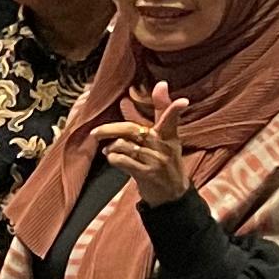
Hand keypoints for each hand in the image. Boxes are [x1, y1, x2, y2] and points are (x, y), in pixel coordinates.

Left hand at [98, 84, 191, 207]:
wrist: (171, 194)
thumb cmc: (165, 161)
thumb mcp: (167, 137)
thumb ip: (161, 112)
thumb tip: (161, 84)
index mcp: (169, 135)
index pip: (171, 119)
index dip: (174, 109)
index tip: (183, 101)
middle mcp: (164, 146)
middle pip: (131, 130)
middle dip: (109, 130)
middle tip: (95, 133)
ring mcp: (156, 161)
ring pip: (122, 145)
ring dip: (111, 149)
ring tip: (111, 151)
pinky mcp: (147, 174)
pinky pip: (121, 160)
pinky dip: (113, 159)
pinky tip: (114, 160)